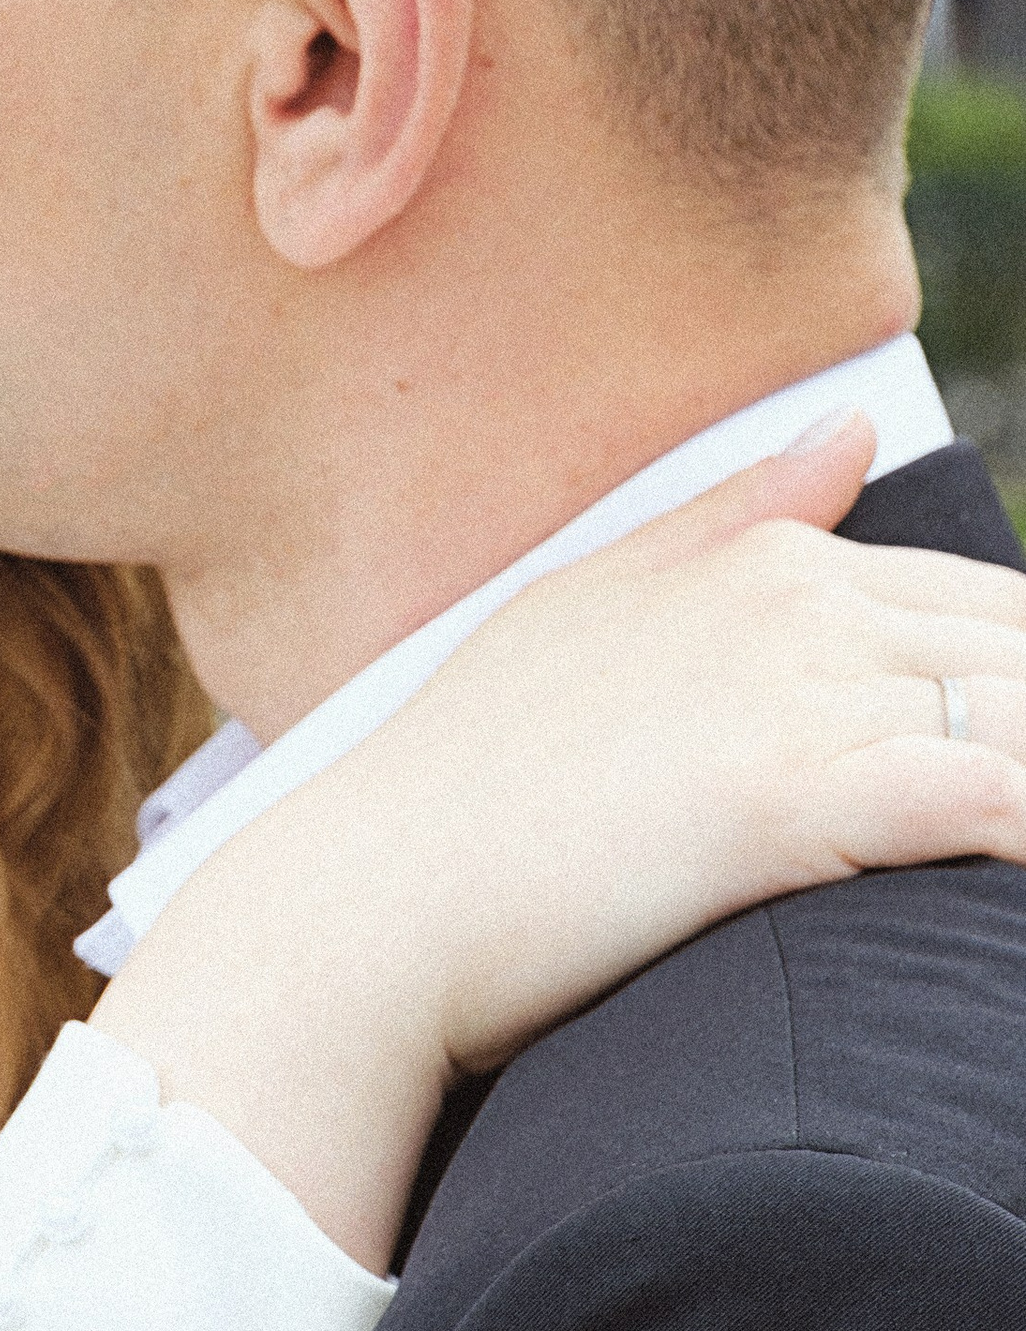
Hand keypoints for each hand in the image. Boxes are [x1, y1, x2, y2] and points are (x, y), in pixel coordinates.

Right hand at [92, 417, 1025, 1268]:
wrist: (371, 901)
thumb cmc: (463, 785)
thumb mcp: (583, 612)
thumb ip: (727, 520)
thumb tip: (849, 429)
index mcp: (756, 562)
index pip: (985, 611)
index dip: (1024, 695)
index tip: (1004, 763)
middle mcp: (789, 604)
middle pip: (1021, 653)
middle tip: (1016, 805)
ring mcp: (791, 692)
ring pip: (1022, 716)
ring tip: (1023, 870)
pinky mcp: (790, 798)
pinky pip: (989, 798)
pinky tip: (1018, 883)